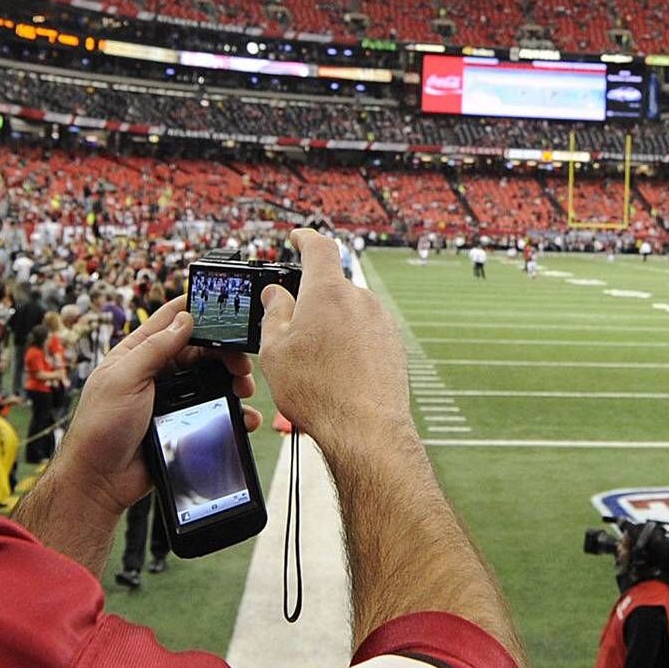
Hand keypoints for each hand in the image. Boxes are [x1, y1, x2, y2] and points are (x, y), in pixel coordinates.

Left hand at [38, 296, 254, 519]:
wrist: (101, 479)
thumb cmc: (100, 427)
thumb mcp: (124, 378)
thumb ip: (155, 347)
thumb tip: (185, 319)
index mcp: (136, 353)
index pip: (170, 320)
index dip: (198, 311)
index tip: (226, 309)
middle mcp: (155, 371)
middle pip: (199, 350)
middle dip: (225, 352)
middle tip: (241, 364)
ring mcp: (170, 397)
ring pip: (210, 378)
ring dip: (231, 379)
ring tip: (243, 388)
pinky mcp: (182, 421)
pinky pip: (212, 409)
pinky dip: (231, 409)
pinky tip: (242, 414)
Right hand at [254, 229, 415, 446]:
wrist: (366, 429)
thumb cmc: (317, 391)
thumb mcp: (275, 351)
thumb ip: (274, 314)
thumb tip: (276, 294)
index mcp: (328, 291)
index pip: (319, 246)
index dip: (305, 238)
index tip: (297, 238)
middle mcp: (361, 299)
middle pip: (331, 287)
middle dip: (311, 302)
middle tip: (293, 331)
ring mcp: (382, 321)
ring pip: (349, 313)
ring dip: (331, 327)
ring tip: (315, 363)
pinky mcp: (394, 344)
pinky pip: (366, 333)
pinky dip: (350, 344)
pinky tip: (339, 373)